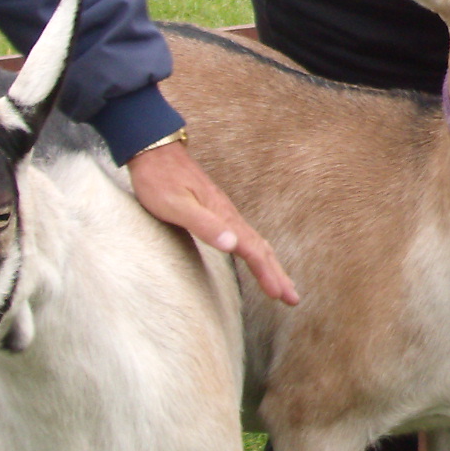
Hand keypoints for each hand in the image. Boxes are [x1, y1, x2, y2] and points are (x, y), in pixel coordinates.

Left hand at [126, 138, 299, 305]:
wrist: (155, 151)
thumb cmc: (160, 180)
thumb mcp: (177, 206)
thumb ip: (204, 225)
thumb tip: (232, 245)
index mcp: (223, 216)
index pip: (253, 250)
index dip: (267, 274)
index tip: (281, 296)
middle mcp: (229, 214)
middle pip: (262, 249)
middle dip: (278, 274)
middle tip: (294, 299)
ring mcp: (225, 212)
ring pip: (256, 242)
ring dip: (271, 265)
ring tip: (282, 284)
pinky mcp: (217, 210)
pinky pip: (246, 236)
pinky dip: (257, 252)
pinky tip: (255, 255)